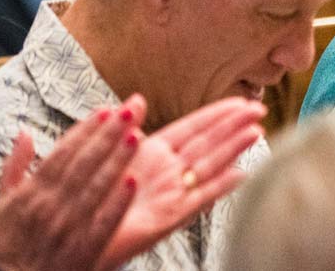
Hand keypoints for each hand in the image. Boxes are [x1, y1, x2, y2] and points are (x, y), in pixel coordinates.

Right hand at [0, 104, 139, 270]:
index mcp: (30, 195)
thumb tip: (24, 133)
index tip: (106, 109)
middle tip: (132, 109)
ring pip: (95, 188)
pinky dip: (117, 203)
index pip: (62, 154)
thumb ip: (14, 168)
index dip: (85, 130)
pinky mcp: (83, 250)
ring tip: (136, 136)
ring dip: (116, 162)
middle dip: (108, 135)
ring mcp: (66, 229)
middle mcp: (48, 208)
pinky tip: (133, 182)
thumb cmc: (11, 244)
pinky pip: (103, 224)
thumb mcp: (3, 206)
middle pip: (83, 164)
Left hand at [96, 96, 265, 269]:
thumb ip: (121, 128)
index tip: (240, 101)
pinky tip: (241, 173)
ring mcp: (170, 193)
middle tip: (260, 108)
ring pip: (209, 166)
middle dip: (234, 126)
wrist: (74, 234)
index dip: (217, 114)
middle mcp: (167, 171)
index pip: (193, 127)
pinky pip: (197, 200)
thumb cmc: (85, 197)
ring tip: (257, 131)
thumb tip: (136, 100)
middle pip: (208, 143)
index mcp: (152, 153)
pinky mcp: (167, 218)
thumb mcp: (102, 154)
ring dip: (233, 149)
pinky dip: (219, 187)